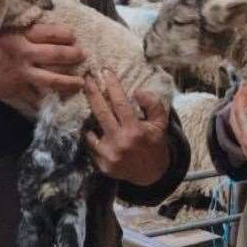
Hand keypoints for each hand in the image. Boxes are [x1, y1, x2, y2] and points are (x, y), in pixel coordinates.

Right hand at [0, 23, 85, 109]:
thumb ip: (16, 32)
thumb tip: (36, 29)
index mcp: (17, 35)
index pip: (49, 33)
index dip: (64, 35)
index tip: (73, 36)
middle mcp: (22, 53)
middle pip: (56, 54)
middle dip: (73, 55)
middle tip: (83, 55)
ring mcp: (20, 73)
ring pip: (52, 78)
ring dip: (69, 80)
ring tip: (80, 82)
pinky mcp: (15, 88)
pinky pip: (36, 95)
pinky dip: (47, 99)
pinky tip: (58, 101)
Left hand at [84, 69, 170, 185]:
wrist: (151, 175)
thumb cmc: (154, 144)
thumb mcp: (161, 123)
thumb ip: (153, 104)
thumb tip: (137, 92)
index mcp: (135, 130)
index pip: (120, 103)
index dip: (112, 85)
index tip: (105, 71)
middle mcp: (120, 142)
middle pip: (101, 112)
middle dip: (92, 92)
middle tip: (86, 78)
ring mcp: (109, 155)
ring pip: (91, 128)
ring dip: (87, 113)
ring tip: (85, 99)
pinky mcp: (102, 165)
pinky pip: (91, 144)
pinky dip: (90, 134)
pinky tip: (90, 126)